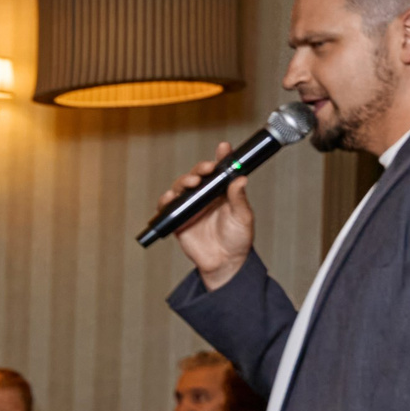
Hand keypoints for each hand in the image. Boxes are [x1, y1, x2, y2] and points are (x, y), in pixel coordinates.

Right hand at [168, 140, 256, 290]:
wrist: (224, 262)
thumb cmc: (237, 239)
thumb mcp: (243, 217)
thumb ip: (239, 198)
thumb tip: (240, 178)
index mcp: (222, 192)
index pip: (220, 171)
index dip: (221, 157)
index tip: (223, 148)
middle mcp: (205, 196)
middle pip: (197, 175)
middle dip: (199, 169)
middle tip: (206, 170)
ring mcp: (191, 207)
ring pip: (180, 187)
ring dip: (183, 182)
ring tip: (190, 183)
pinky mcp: (178, 219)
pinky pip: (167, 207)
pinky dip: (166, 200)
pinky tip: (171, 197)